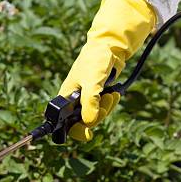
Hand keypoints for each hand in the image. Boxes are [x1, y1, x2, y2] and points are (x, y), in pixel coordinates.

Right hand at [58, 0, 155, 140]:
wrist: (109, 47)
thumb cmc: (95, 60)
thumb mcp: (92, 81)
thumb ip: (90, 102)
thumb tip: (90, 122)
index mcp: (66, 98)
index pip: (65, 123)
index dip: (75, 131)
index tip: (88, 134)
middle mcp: (74, 101)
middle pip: (83, 122)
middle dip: (97, 116)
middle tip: (105, 102)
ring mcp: (85, 100)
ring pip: (95, 116)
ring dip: (106, 108)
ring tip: (111, 95)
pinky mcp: (96, 97)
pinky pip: (102, 109)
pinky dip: (110, 104)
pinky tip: (114, 94)